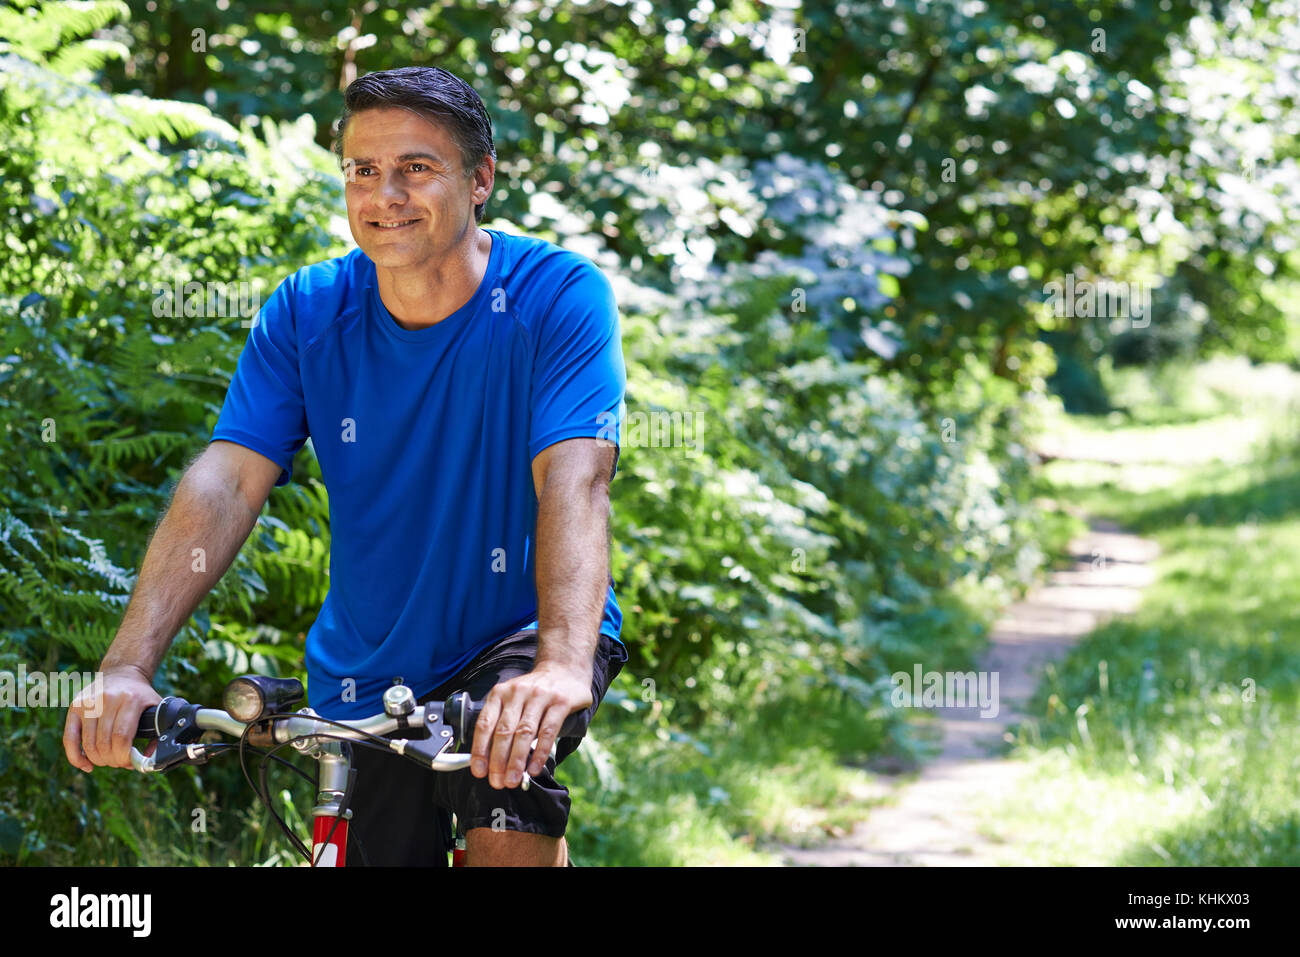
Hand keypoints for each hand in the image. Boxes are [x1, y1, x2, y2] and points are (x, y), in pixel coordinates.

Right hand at [63, 666, 161, 771]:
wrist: (123, 674)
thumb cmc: (141, 696)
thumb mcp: (156, 708)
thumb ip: (158, 733)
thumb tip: (148, 762)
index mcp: (131, 700)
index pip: (121, 737)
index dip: (123, 756)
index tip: (129, 763)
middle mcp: (108, 699)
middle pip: (104, 743)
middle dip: (112, 760)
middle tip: (119, 762)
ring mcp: (89, 702)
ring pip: (88, 743)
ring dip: (98, 760)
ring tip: (108, 760)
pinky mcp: (75, 706)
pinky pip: (69, 738)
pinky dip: (76, 757)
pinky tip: (87, 765)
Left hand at [470, 662, 592, 788]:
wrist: (564, 669)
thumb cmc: (533, 693)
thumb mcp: (512, 699)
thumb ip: (501, 722)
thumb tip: (488, 759)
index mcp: (500, 693)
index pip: (485, 724)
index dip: (480, 750)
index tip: (479, 771)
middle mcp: (518, 693)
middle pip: (504, 731)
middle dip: (498, 761)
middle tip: (497, 782)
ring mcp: (540, 696)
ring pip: (524, 733)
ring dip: (516, 760)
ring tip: (513, 780)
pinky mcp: (560, 702)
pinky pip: (547, 732)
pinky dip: (539, 753)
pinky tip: (534, 768)